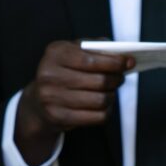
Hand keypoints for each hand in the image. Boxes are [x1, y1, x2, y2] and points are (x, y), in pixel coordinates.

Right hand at [14, 41, 134, 164]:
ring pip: (100, 100)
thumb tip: (120, 53)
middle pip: (99, 81)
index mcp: (55, 54)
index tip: (128, 62)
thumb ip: (92, 47)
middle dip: (116, 79)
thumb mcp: (70, 53)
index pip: (91, 59)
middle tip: (121, 78)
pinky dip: (106, 111)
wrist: (37, 103)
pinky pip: (96, 117)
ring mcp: (53, 98)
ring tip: (111, 92)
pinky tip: (104, 106)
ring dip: (112, 96)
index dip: (114, 62)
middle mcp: (50, 75)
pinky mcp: (59, 117)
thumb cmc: (60, 73)